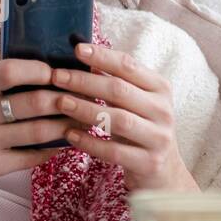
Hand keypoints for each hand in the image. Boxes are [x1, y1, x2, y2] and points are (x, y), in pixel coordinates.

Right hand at [0, 59, 76, 193]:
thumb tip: (48, 72)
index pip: (10, 71)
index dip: (40, 70)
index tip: (59, 72)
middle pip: (34, 102)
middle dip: (65, 100)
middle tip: (85, 98)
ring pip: (39, 131)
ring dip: (66, 126)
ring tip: (82, 121)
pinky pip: (31, 157)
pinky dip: (51, 150)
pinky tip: (62, 143)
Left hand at [49, 43, 198, 192]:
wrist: (163, 171)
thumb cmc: (140, 128)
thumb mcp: (133, 102)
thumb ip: (113, 80)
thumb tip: (80, 53)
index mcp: (160, 88)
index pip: (129, 66)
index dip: (102, 56)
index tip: (76, 49)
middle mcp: (163, 110)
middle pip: (120, 90)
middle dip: (85, 81)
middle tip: (57, 76)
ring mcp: (159, 138)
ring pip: (118, 120)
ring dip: (86, 109)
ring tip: (61, 102)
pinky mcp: (149, 163)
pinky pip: (115, 151)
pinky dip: (90, 142)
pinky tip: (70, 134)